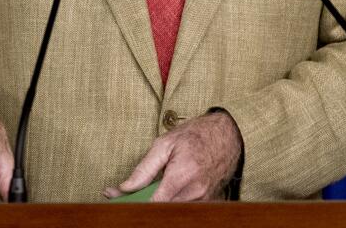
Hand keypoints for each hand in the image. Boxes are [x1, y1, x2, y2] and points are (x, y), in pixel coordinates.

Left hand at [104, 110, 242, 201]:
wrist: (229, 135)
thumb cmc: (196, 135)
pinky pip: (184, 208)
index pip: (153, 203)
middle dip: (143, 203)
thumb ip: (144, 168)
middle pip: (161, 210)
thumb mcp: (165, 143)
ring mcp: (204, 200)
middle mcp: (195, 192)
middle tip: (126, 195)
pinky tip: (165, 192)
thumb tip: (124, 188)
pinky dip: (171, 202)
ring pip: (172, 210)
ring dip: (158, 203)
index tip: (117, 199)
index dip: (134, 204)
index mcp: (183, 175)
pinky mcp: (208, 203)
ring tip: (148, 190)